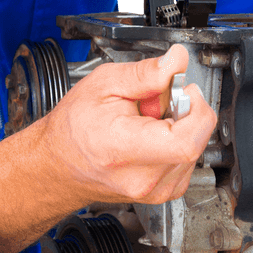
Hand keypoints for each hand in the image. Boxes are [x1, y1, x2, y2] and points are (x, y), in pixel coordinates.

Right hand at [42, 43, 217, 204]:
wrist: (58, 163)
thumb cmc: (73, 128)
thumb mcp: (103, 84)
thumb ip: (145, 72)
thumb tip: (177, 60)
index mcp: (124, 149)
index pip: (187, 140)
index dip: (195, 109)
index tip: (184, 92)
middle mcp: (143, 178)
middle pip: (195, 140)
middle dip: (184, 112)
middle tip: (155, 103)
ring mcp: (155, 190)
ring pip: (195, 150)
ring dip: (179, 129)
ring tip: (147, 122)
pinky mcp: (163, 192)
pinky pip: (186, 162)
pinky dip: (176, 144)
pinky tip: (152, 137)